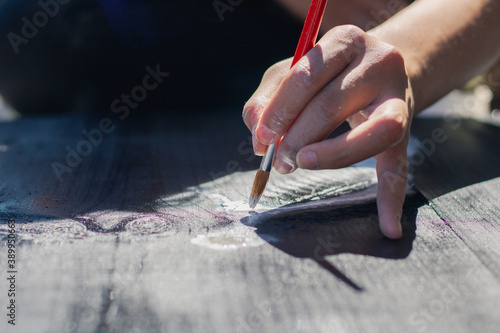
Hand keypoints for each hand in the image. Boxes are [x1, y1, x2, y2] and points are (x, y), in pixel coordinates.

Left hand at [243, 25, 413, 238]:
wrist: (379, 68)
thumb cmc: (326, 73)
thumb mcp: (293, 72)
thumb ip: (268, 97)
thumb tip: (257, 137)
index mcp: (346, 40)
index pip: (306, 75)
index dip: (280, 110)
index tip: (262, 139)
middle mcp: (380, 61)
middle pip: (333, 104)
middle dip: (298, 138)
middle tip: (278, 160)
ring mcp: (400, 96)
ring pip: (374, 133)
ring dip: (332, 158)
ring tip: (302, 164)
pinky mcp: (407, 128)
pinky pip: (399, 165)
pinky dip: (391, 199)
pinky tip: (388, 228)